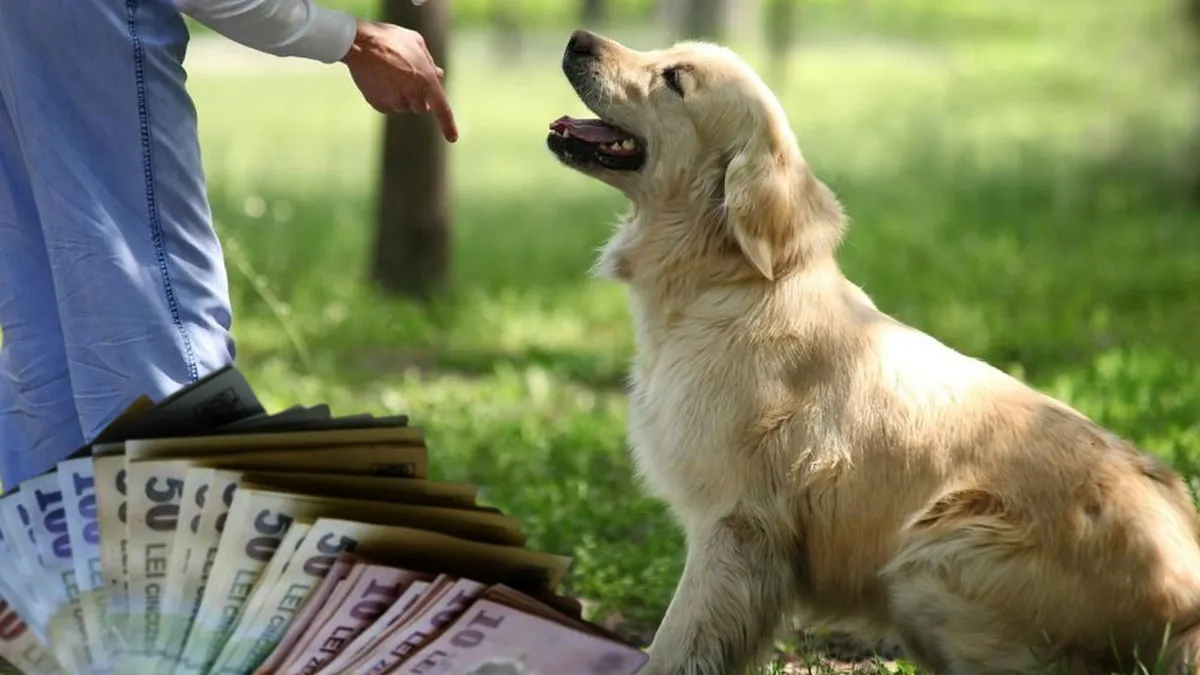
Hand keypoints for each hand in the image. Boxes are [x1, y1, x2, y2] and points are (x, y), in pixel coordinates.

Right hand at [341, 19, 457, 142]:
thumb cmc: (390, 39)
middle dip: (418, 97)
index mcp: (427, 80)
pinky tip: (378, 79)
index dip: (448, 125)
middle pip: (421, 107)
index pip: (441, 109)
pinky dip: (386, 97)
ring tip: (388, 72)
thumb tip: (439, 75)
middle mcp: (412, 95)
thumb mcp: (416, 43)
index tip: (452, 139)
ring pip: (403, 106)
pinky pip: (388, 106)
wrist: (359, 43)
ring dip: (401, 95)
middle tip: (406, 77)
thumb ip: (429, 62)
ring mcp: (395, 101)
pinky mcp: (379, 104)